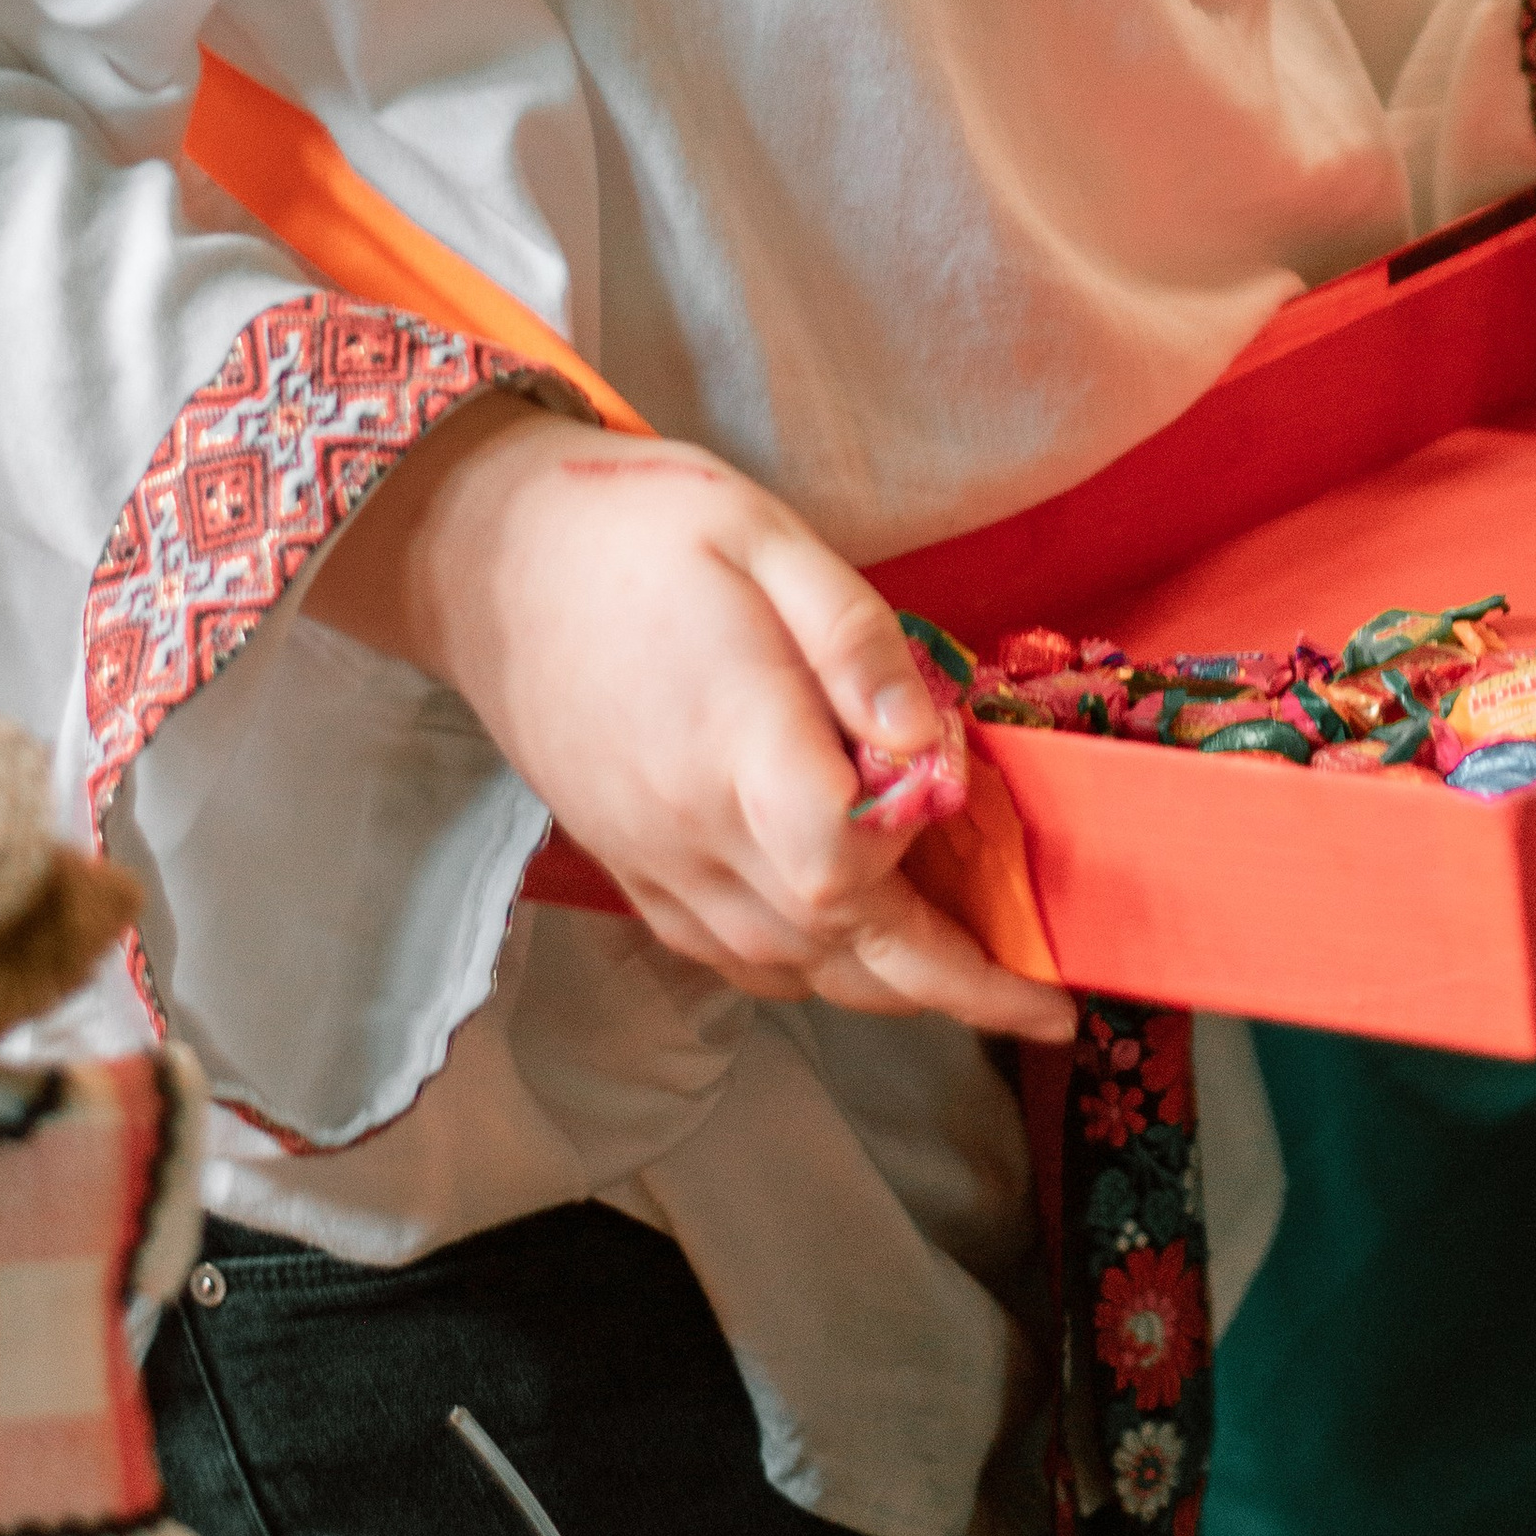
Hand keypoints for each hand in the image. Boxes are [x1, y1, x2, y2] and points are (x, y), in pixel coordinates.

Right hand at [309, 399, 1073, 1042]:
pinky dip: (807, 968)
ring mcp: (654, 863)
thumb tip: (929, 747)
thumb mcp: (769, 539)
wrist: (491, 556)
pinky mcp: (630, 870)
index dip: (929, 884)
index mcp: (734, 744)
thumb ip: (857, 644)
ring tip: (972, 979)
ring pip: (786, 968)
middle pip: (834, 949)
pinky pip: (731, 955)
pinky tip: (855, 943)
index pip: (843, 868)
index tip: (995, 861)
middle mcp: (691, 831)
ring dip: (885, 987)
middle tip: (1044, 1006)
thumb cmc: (642, 528)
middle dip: (949, 988)